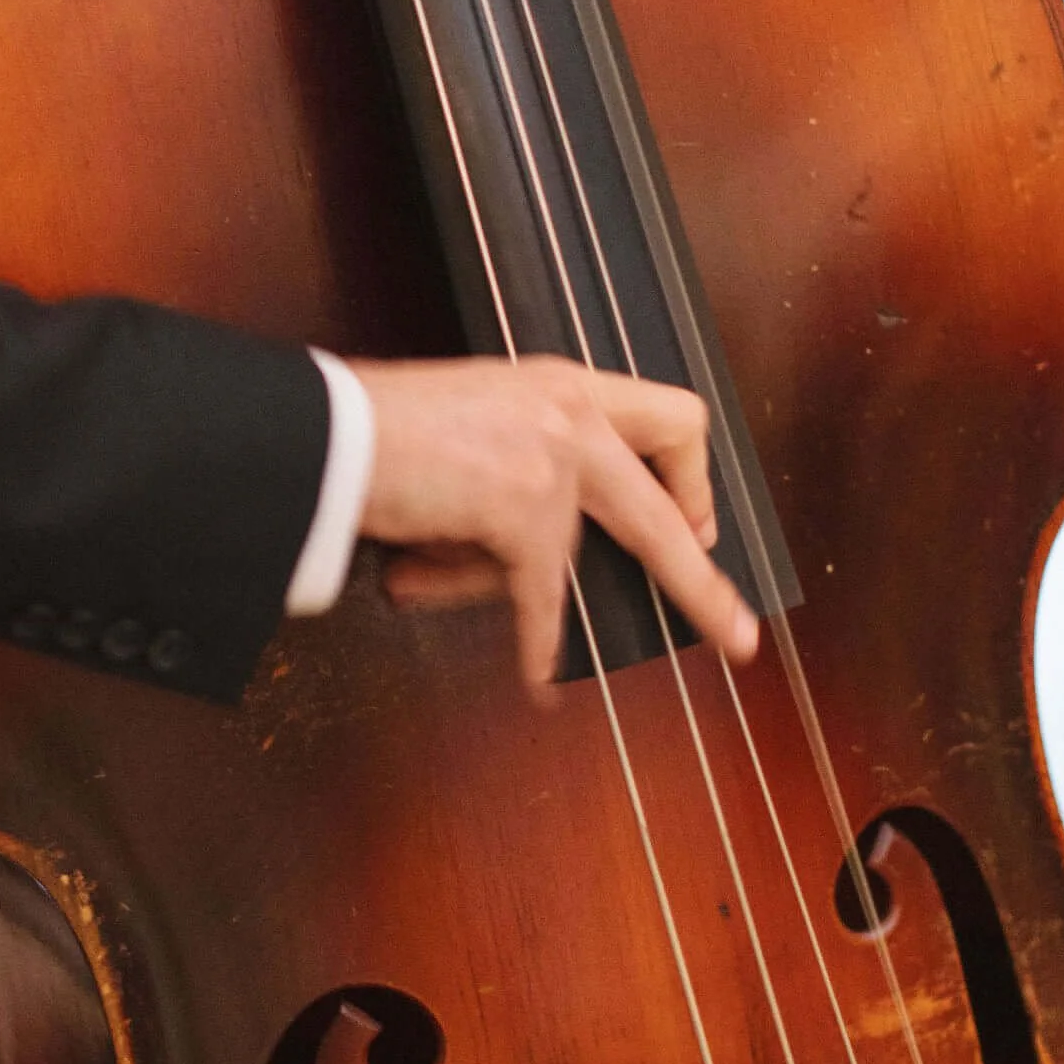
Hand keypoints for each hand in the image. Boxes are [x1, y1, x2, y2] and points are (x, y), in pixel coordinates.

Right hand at [350, 355, 758, 692]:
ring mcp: (554, 458)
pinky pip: (541, 598)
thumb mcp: (472, 425)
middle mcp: (571, 410)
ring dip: (545, 599)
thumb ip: (522, 468)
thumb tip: (540, 572)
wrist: (327, 435)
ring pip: (596, 552)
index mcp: (562, 386)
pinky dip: (535, 644)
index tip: (691, 522)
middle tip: (737, 630)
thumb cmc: (374, 432)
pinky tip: (538, 677)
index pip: (670, 418)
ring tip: (500, 630)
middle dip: (706, 575)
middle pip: (676, 491)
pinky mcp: (526, 510)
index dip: (689, 478)